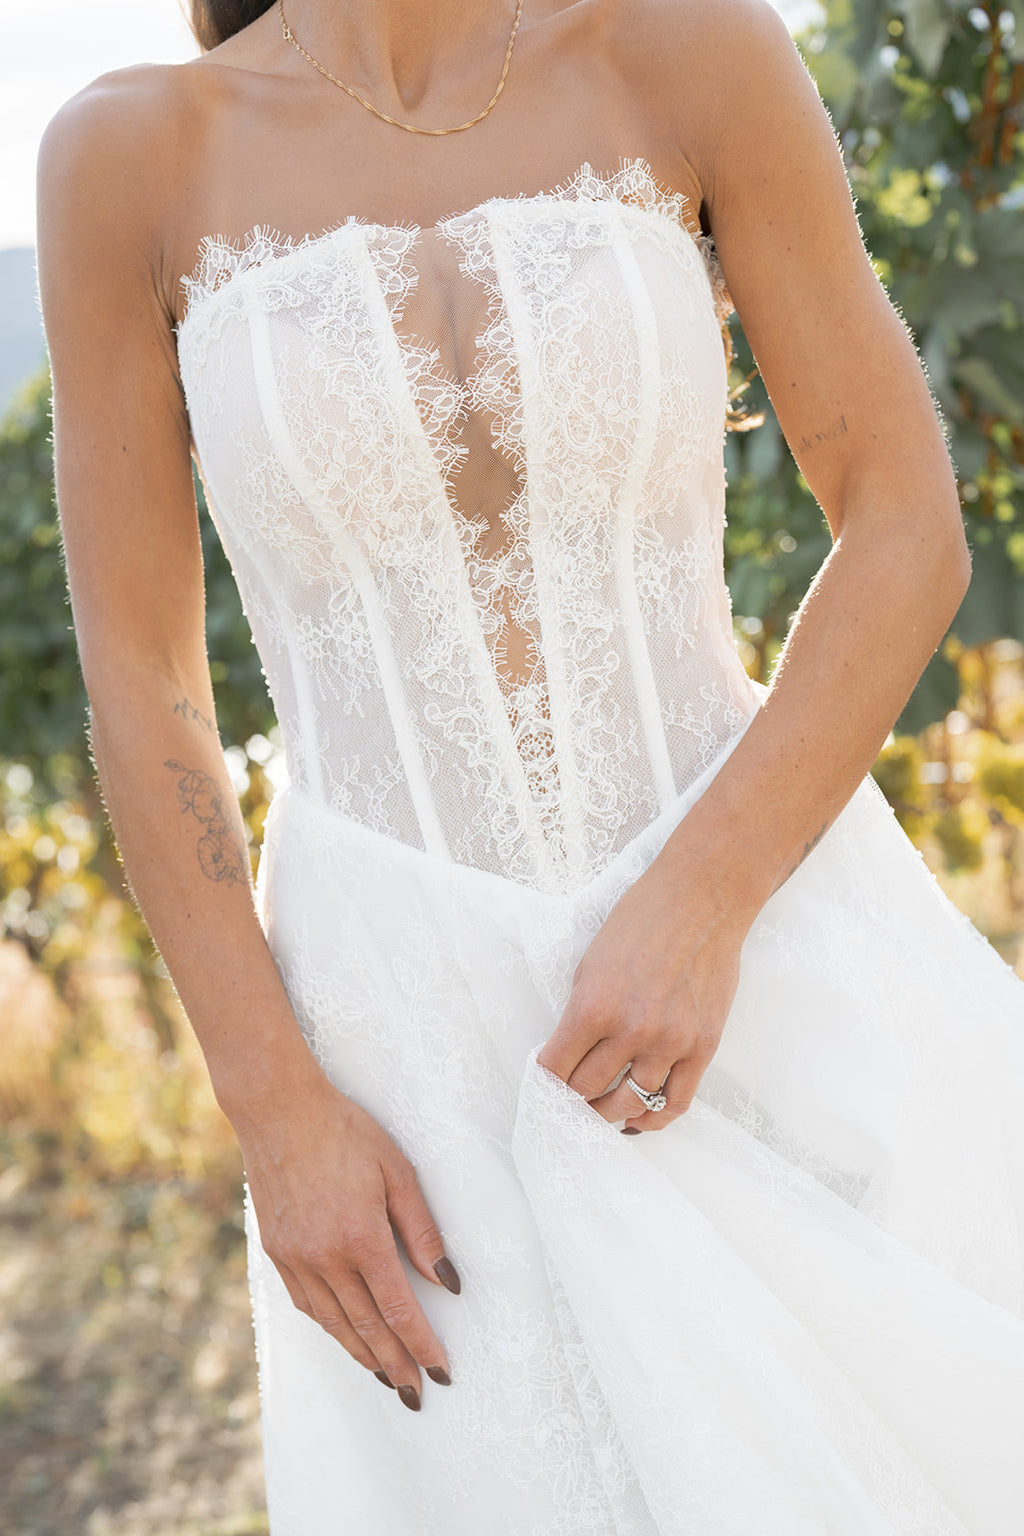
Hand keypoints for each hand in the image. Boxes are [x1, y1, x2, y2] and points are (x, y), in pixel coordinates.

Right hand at [234, 1061, 460, 1410]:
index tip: (441, 1371)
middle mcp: (325, 1257)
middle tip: (416, 1393)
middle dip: (395, 1364)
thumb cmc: (346, 1132)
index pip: (399, 1309)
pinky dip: (330, 1327)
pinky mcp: (276, 1251)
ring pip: (334, 1323)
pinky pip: (306, 1303)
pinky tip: (345, 1335)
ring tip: (385, 1376)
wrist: (279, 1110)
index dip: (422, 1345)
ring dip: (362, 1354)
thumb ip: (422, 1229)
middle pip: (367, 1327)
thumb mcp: (396, 1170)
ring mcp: (295, 1257)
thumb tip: (446, 1280)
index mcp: (361, 1237)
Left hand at [537, 849, 749, 1131]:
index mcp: (594, 1005)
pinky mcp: (703, 1047)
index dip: (543, 1083)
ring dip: (609, 1113)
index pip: (555, 1067)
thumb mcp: (591, 961)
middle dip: (571, 1101)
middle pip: (588, 1091)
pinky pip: (676, 1101)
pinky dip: (654, 1118)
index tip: (542, 1088)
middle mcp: (631, 1030)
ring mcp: (671, 1042)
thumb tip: (569, 1053)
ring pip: (631, 1103)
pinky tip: (639, 1119)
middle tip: (566, 1104)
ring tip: (599, 1112)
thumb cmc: (642, 920)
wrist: (702, 899)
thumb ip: (581, 1010)